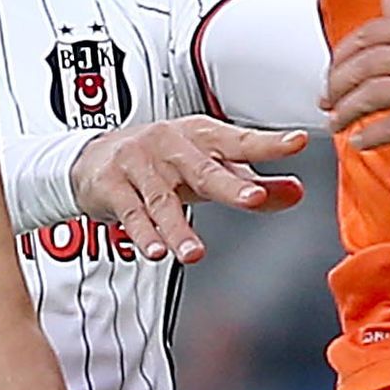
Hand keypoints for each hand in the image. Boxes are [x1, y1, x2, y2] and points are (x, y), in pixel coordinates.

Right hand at [69, 115, 305, 261]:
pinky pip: (130, 212)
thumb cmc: (161, 161)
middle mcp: (171, 145)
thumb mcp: (208, 169)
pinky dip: (143, 232)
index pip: (240, 140)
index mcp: (201, 136)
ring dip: (179, 229)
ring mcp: (139, 163)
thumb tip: (295, 193)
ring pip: (164, 200)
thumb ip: (252, 184)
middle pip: (204, 168)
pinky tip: (154, 250)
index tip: (296, 142)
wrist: (93, 157)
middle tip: (253, 198)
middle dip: (230, 184)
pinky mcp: (112, 184)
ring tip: (195, 254)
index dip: (268, 143)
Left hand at [322, 0, 389, 167]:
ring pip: (374, 94)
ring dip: (347, 112)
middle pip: (366, 63)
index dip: (342, 55)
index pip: (373, 33)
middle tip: (328, 101)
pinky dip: (371, 138)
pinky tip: (363, 144)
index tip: (333, 73)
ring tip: (339, 123)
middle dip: (337, 85)